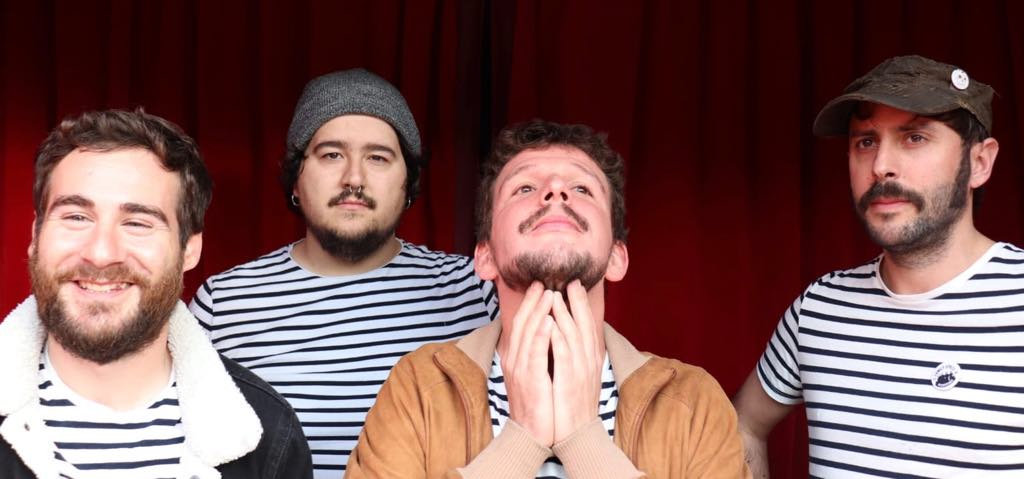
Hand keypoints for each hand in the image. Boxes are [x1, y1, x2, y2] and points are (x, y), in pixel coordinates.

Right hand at [502, 281, 555, 445]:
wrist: (533, 434)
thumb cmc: (540, 404)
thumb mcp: (536, 374)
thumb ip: (538, 353)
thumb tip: (547, 332)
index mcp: (517, 357)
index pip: (522, 324)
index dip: (530, 304)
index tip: (540, 286)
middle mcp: (515, 360)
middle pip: (522, 324)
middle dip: (532, 301)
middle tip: (543, 282)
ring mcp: (520, 369)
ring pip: (527, 334)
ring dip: (538, 312)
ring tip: (549, 294)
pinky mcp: (530, 380)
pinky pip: (535, 354)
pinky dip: (540, 335)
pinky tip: (548, 321)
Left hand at [550, 280, 603, 442]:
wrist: (576, 434)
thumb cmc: (573, 405)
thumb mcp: (576, 376)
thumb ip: (574, 355)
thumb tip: (567, 335)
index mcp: (590, 360)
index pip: (588, 327)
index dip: (582, 305)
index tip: (575, 285)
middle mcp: (588, 363)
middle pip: (584, 326)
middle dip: (577, 302)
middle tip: (570, 281)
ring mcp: (580, 372)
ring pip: (573, 336)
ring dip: (565, 314)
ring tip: (557, 295)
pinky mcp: (568, 382)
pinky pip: (563, 355)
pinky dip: (557, 337)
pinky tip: (550, 323)